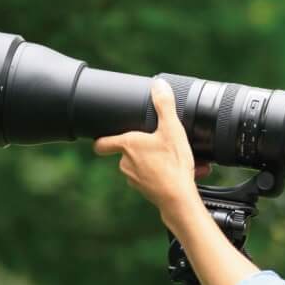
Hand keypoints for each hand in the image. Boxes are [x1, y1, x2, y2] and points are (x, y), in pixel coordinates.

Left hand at [94, 80, 207, 219]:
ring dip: (158, 160)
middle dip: (144, 146)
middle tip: (162, 143)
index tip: (104, 137)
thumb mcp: (171, 129)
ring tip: (178, 157)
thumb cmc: (172, 164)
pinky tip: (183, 170)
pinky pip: (153, 177)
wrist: (179, 199)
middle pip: (128, 151)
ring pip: (143, 164)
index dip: (101, 139)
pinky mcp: (145, 190)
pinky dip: (165, 173)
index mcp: (127, 145)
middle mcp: (125, 163)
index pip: (101, 143)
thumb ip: (164, 106)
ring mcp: (134, 179)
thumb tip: (158, 85)